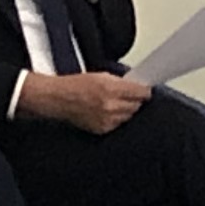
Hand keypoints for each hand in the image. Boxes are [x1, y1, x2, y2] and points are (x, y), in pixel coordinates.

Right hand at [17, 70, 151, 132]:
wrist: (59, 99)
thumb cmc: (75, 85)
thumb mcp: (101, 75)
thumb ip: (121, 82)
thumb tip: (136, 86)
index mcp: (111, 89)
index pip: (140, 93)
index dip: (145, 91)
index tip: (146, 91)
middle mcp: (110, 105)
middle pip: (137, 106)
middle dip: (135, 100)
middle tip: (130, 96)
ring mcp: (107, 119)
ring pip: (129, 116)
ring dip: (127, 110)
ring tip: (115, 103)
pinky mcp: (102, 129)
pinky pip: (118, 124)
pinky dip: (117, 119)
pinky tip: (108, 112)